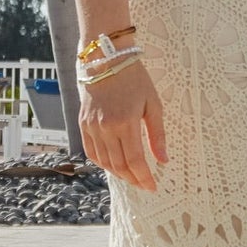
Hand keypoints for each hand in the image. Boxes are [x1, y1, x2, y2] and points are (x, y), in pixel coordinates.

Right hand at [80, 61, 167, 190]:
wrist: (107, 59)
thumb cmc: (134, 79)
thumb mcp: (152, 104)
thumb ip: (157, 135)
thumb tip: (163, 160)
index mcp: (125, 122)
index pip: (134, 160)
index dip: (143, 177)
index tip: (152, 186)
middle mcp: (105, 127)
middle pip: (118, 164)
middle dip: (133, 179)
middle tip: (144, 184)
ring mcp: (92, 126)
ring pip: (103, 161)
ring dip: (118, 173)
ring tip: (131, 176)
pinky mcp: (83, 123)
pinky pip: (91, 151)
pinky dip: (102, 163)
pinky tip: (113, 164)